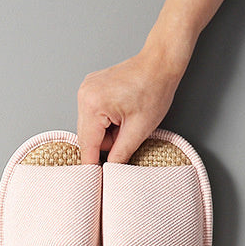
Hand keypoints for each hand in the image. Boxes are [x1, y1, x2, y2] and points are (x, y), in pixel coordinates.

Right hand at [77, 50, 183, 164]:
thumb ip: (120, 155)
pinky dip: (106, 121)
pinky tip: (121, 112)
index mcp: (93, 105)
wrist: (160, 63)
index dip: (93, 166)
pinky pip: (93, 117)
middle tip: (127, 132)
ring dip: (107, 132)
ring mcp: (86, 90)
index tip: (96, 181)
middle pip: (87, 138)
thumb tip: (109, 172)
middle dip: (106, 143)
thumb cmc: (154, 89)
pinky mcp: (91, 89)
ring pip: (91, 129)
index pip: (88, 147)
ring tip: (126, 119)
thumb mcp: (139, 130)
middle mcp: (84, 96)